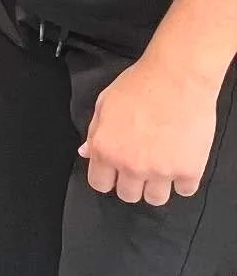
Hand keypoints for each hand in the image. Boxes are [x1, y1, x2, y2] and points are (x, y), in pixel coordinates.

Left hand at [79, 48, 216, 203]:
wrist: (178, 77)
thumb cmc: (141, 84)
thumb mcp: (106, 104)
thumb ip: (95, 132)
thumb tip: (86, 153)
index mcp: (106, 150)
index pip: (100, 184)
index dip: (108, 177)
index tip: (116, 170)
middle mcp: (131, 165)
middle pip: (128, 195)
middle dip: (133, 182)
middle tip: (142, 163)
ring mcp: (160, 171)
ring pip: (155, 199)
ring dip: (158, 185)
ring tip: (163, 164)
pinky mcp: (188, 170)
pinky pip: (185, 191)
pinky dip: (184, 180)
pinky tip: (182, 161)